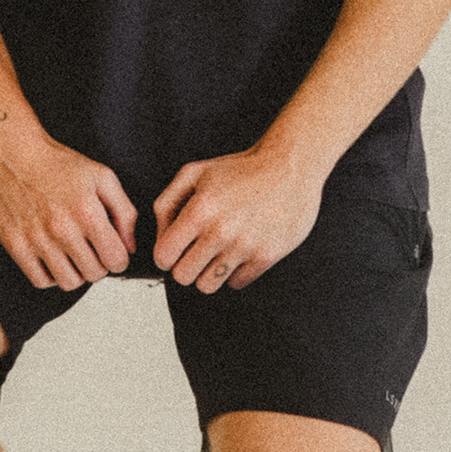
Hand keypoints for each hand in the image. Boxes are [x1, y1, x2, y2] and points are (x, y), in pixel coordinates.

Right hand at [0, 124, 138, 291]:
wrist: (11, 151)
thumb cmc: (55, 162)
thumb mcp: (101, 176)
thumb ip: (124, 211)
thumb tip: (130, 246)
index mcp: (87, 212)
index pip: (116, 260)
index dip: (119, 257)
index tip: (112, 250)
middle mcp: (62, 229)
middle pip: (94, 274)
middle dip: (99, 264)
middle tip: (92, 249)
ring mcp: (37, 240)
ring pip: (69, 282)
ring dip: (76, 272)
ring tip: (72, 254)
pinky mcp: (15, 245)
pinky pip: (40, 281)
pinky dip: (50, 275)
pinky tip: (52, 257)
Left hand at [151, 144, 324, 294]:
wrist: (289, 165)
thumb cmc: (239, 169)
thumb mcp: (193, 173)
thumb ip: (166, 205)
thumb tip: (161, 238)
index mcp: (199, 210)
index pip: (164, 257)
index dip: (166, 255)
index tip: (175, 248)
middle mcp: (221, 231)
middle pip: (183, 277)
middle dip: (185, 265)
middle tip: (196, 251)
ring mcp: (245, 246)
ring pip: (208, 286)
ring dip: (208, 272)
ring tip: (217, 253)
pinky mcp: (267, 256)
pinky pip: (237, 283)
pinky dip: (235, 271)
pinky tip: (240, 250)